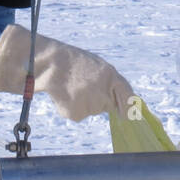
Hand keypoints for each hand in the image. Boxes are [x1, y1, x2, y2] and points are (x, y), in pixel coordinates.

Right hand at [0, 24, 131, 120]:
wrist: (50, 65)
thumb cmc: (75, 64)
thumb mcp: (98, 67)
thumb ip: (112, 82)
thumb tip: (125, 103)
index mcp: (110, 76)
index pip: (127, 95)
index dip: (129, 107)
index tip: (128, 114)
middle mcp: (102, 91)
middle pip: (107, 106)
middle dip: (100, 101)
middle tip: (83, 88)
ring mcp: (90, 103)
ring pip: (92, 110)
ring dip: (84, 103)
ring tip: (72, 88)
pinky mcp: (76, 113)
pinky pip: (79, 114)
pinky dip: (72, 108)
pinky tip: (65, 95)